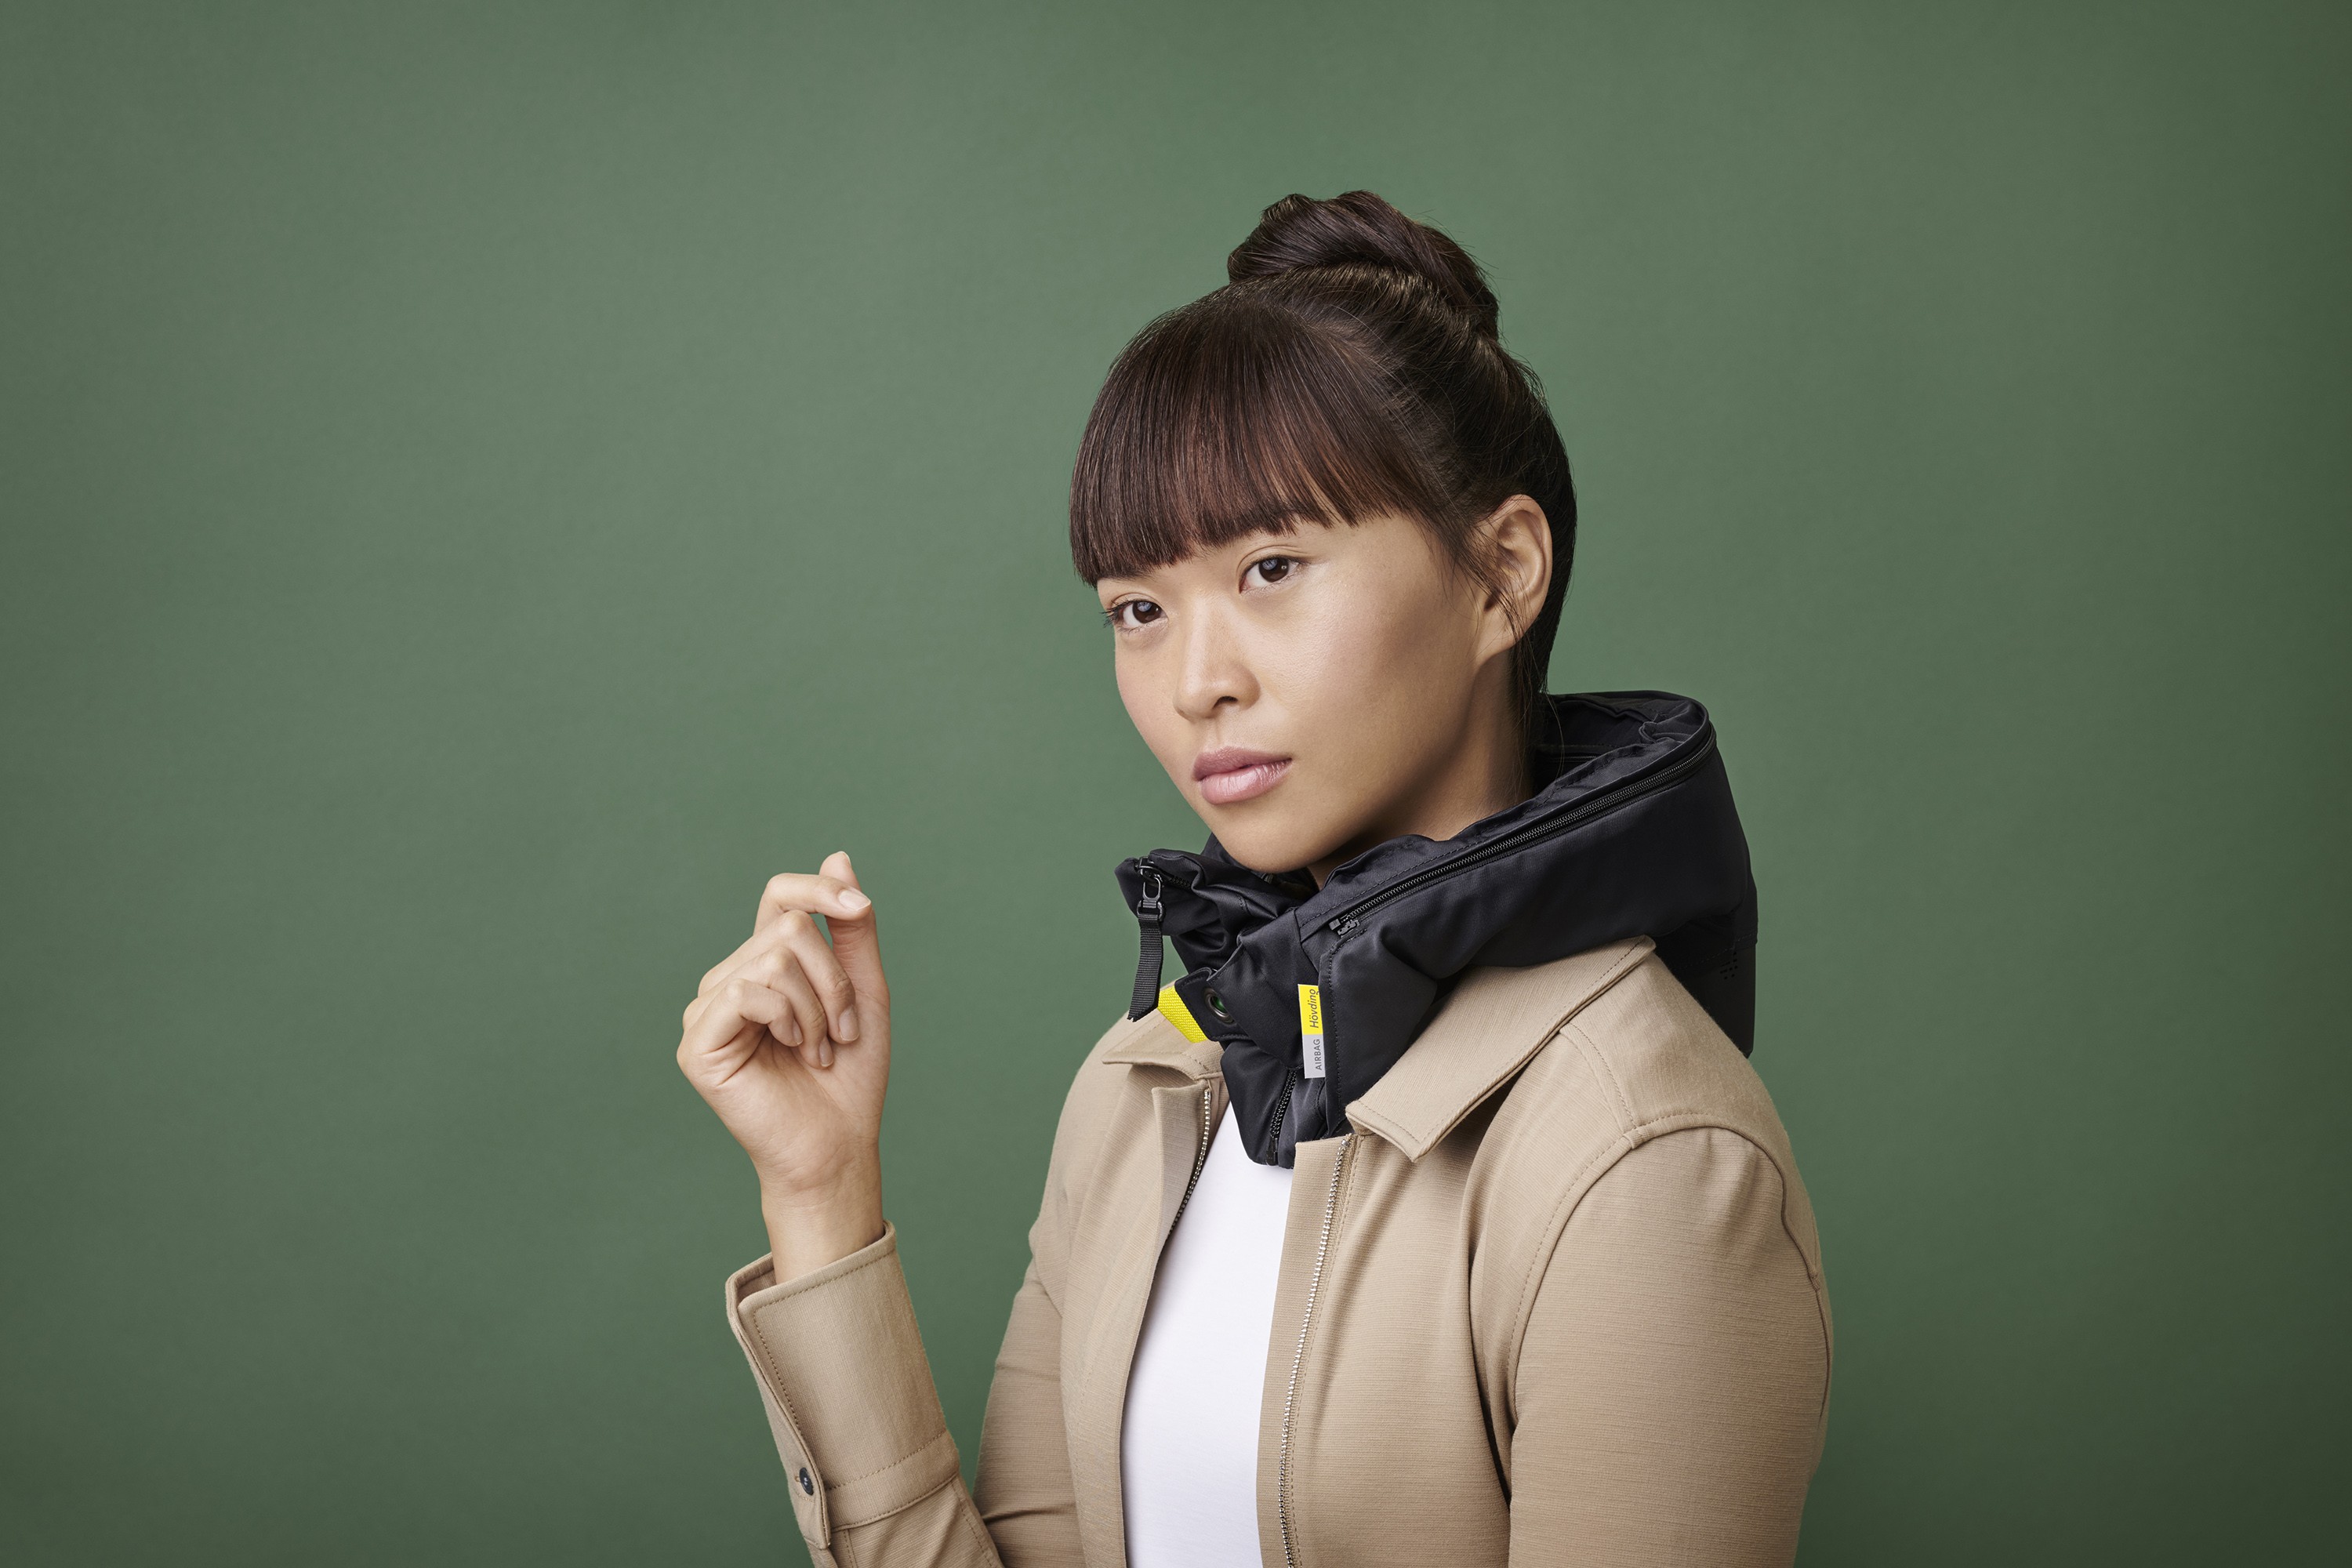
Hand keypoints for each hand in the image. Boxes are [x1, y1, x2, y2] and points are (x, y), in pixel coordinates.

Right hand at [678, 850, 889, 1276]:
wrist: (839, 1145)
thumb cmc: (850, 1075)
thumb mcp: (864, 988)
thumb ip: (851, 926)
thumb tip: (837, 855)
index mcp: (765, 965)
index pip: (781, 896)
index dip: (819, 890)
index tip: (859, 908)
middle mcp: (730, 980)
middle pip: (789, 929)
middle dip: (836, 980)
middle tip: (841, 1031)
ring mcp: (707, 1010)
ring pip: (773, 959)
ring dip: (819, 1008)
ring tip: (819, 1049)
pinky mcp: (697, 1041)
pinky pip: (747, 992)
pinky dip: (789, 1019)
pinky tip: (793, 1052)